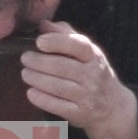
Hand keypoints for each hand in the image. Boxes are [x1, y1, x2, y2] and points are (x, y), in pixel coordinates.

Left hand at [20, 23, 137, 138]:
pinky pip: (57, 106)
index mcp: (94, 57)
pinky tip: (31, 92)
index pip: (78, 46)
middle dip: (39, 62)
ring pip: (57, 86)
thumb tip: (43, 24)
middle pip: (62, 67)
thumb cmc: (94, 73)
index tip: (39, 41)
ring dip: (37, 79)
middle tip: (25, 59)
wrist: (113, 107)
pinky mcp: (80, 113)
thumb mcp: (87, 52)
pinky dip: (42, 99)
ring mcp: (87, 96)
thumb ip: (66, 35)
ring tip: (25, 74)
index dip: (57, 42)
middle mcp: (93, 76)